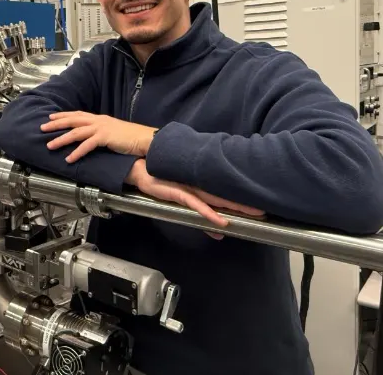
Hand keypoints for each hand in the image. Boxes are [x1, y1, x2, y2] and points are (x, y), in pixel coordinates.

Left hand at [41, 111, 156, 162]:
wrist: (144, 139)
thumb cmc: (131, 138)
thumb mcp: (113, 132)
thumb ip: (101, 133)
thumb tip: (91, 137)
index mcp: (100, 119)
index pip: (78, 114)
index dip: (63, 115)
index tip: (51, 116)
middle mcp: (98, 121)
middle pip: (72, 120)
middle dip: (56, 124)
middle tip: (42, 128)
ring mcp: (101, 128)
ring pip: (76, 132)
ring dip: (61, 139)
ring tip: (50, 145)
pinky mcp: (105, 137)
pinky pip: (87, 145)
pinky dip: (76, 152)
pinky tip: (69, 159)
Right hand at [126, 160, 264, 236]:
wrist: (138, 169)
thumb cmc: (160, 181)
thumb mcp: (182, 201)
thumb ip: (201, 216)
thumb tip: (220, 233)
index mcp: (202, 184)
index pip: (226, 192)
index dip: (243, 198)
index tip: (260, 204)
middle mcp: (198, 184)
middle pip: (226, 196)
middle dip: (246, 204)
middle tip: (265, 211)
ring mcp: (189, 187)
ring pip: (217, 198)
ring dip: (235, 207)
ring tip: (254, 213)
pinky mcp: (177, 192)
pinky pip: (196, 204)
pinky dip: (208, 213)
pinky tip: (221, 221)